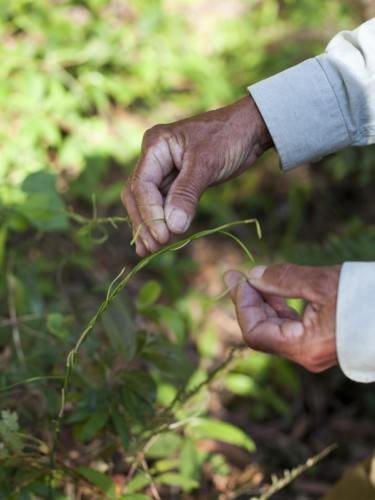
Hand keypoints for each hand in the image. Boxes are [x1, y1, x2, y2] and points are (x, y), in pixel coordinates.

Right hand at [122, 96, 271, 255]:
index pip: (142, 185)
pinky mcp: (175, 181)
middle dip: (145, 222)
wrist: (249, 128)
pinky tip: (158, 239)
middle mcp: (154, 158)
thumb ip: (187, 194)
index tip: (162, 236)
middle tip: (153, 247)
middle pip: (138, 195)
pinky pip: (162, 204)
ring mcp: (163, 170)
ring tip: (148, 251)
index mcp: (155, 145)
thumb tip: (173, 227)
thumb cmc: (228, 137)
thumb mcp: (207, 164)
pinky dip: (161, 221)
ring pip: (147, 202)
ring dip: (148, 226)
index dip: (149, 213)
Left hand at [224, 263, 340, 372]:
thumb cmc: (364, 298)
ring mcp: (315, 350)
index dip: (243, 305)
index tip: (239, 279)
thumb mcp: (320, 283)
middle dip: (248, 301)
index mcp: (303, 348)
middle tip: (236, 275)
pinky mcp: (323, 341)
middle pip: (263, 331)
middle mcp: (307, 355)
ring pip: (276, 329)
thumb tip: (253, 275)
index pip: (255, 332)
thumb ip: (283, 279)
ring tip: (254, 278)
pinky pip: (291, 328)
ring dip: (263, 303)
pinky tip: (276, 290)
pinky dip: (280, 308)